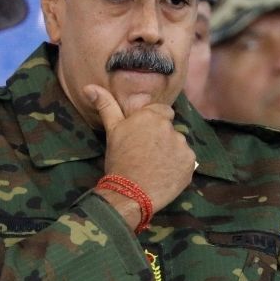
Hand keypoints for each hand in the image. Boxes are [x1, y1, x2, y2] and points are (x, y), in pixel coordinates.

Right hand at [87, 85, 194, 217]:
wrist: (130, 193)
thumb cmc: (119, 161)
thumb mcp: (112, 131)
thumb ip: (106, 106)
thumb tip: (89, 87)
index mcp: (152, 116)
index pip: (163, 112)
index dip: (154, 124)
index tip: (145, 137)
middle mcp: (170, 128)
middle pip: (170, 130)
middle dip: (162, 139)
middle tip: (147, 155)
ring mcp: (182, 146)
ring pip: (179, 146)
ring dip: (171, 153)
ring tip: (156, 167)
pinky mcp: (190, 163)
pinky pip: (186, 161)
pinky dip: (178, 167)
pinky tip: (165, 175)